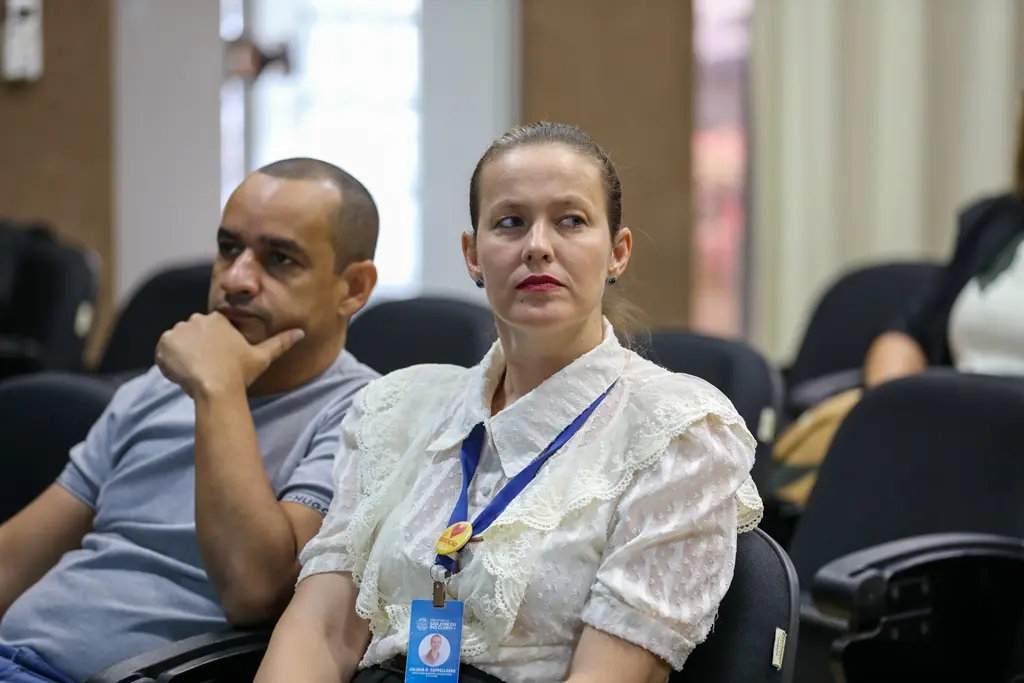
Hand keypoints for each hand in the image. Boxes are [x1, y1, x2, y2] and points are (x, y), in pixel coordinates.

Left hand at [156, 312, 303, 396]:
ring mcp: (180, 330)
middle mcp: (198, 319)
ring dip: (183, 355)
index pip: (210, 331)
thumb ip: (281, 342)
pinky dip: (169, 362)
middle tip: (207, 369)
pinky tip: (183, 374)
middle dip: (197, 350)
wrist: (216, 388)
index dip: (212, 348)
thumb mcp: (262, 356)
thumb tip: (301, 332)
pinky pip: (163, 351)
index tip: (218, 363)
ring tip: (195, 373)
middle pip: (193, 335)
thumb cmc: (240, 373)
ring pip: (179, 342)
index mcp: (219, 319)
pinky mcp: (165, 343)